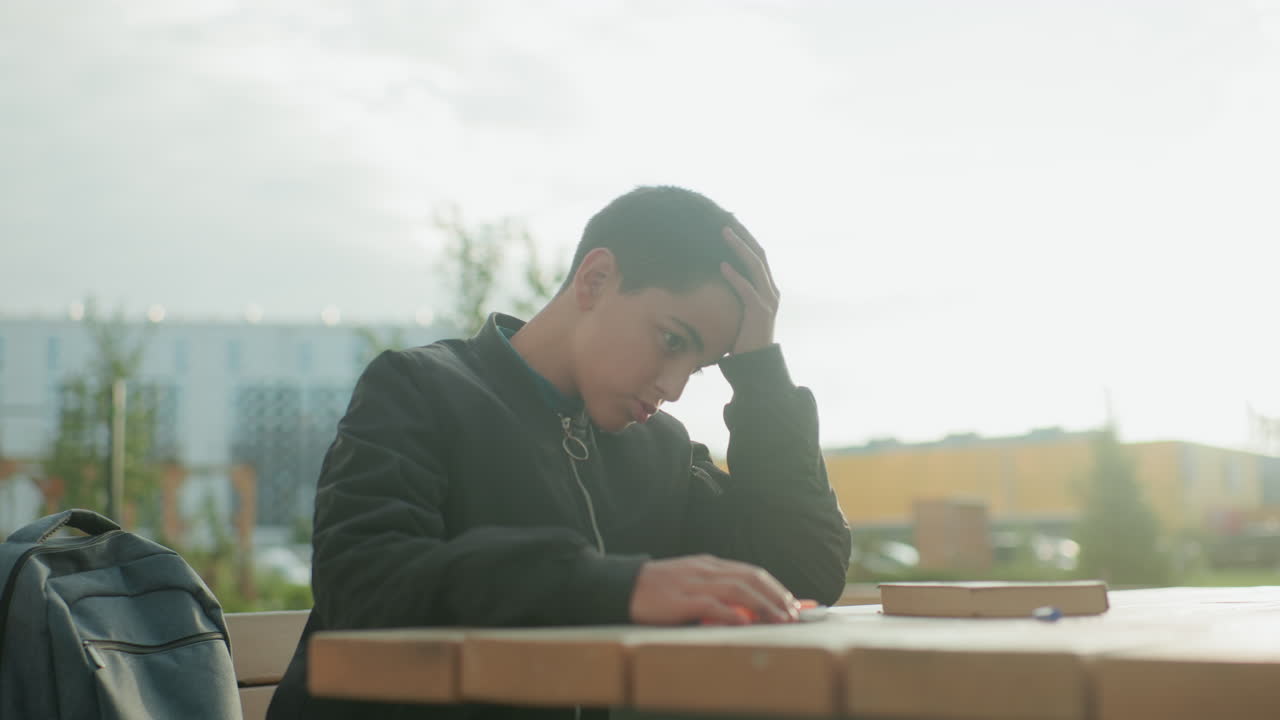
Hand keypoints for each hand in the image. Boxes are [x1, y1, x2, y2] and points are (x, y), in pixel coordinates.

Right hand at [629, 554, 799, 624]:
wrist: (623, 585)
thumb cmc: (657, 589)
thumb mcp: (690, 583)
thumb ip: (714, 591)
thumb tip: (744, 609)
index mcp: (709, 565)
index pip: (750, 571)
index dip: (774, 586)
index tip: (792, 602)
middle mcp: (705, 569)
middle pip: (750, 576)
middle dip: (776, 594)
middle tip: (793, 612)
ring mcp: (693, 582)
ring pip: (737, 588)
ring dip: (763, 603)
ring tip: (779, 618)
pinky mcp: (679, 599)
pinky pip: (711, 603)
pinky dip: (732, 612)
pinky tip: (745, 621)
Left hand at [720, 223, 779, 354]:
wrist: (757, 362)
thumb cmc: (745, 336)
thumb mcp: (742, 310)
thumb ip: (738, 293)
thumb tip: (719, 277)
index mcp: (768, 288)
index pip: (759, 257)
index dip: (747, 239)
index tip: (731, 224)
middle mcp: (771, 290)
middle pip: (759, 255)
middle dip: (744, 236)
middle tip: (727, 221)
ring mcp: (768, 300)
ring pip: (755, 267)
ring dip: (739, 248)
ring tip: (724, 234)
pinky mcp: (760, 312)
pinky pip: (747, 290)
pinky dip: (735, 277)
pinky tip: (723, 266)